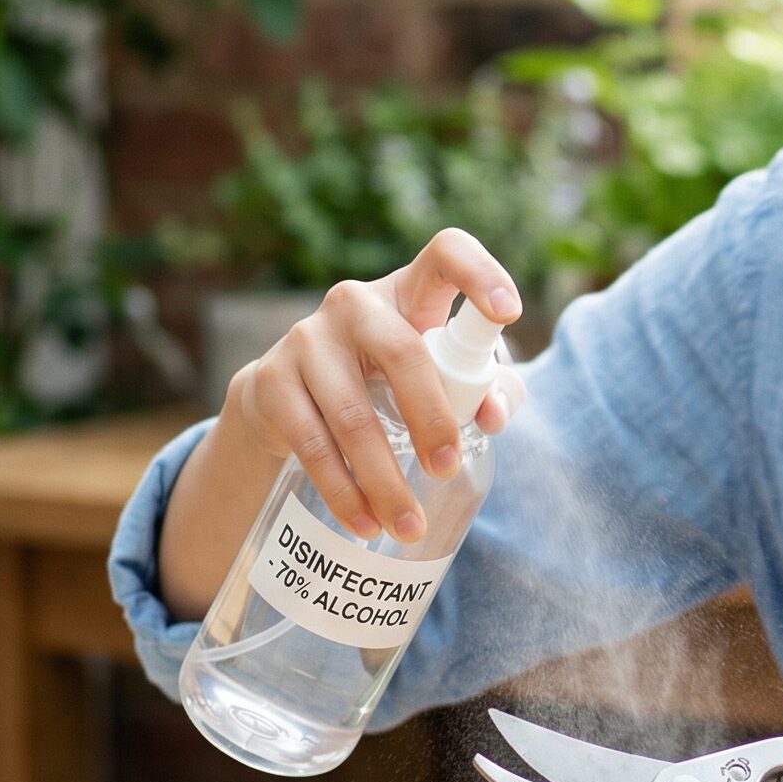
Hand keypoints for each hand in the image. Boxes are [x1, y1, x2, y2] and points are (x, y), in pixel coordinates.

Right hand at [226, 229, 524, 542]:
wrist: (285, 399)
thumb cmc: (386, 384)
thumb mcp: (437, 378)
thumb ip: (482, 390)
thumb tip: (493, 416)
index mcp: (408, 292)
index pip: (445, 254)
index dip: (480, 274)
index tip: (511, 312)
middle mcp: (355, 304)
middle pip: (402, 352)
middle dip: (431, 417)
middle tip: (447, 469)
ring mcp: (307, 340)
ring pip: (352, 415)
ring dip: (383, 480)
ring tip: (409, 527)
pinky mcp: (271, 381)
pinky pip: (311, 444)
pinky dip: (342, 491)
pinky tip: (363, 522)